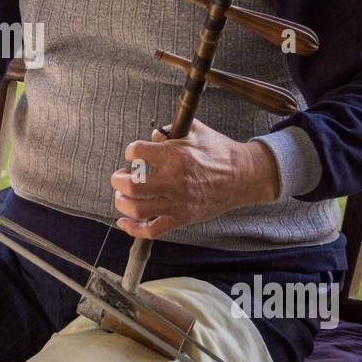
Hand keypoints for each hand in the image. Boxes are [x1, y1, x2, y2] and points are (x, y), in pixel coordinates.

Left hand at [110, 117, 279, 239]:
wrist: (243, 176)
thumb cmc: (220, 152)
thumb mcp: (196, 131)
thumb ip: (170, 131)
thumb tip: (151, 137)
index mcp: (176, 156)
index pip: (137, 152)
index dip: (131, 151)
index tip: (134, 154)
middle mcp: (174, 181)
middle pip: (132, 185)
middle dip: (118, 180)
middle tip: (119, 177)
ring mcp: (177, 202)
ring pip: (138, 209)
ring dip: (122, 202)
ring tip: (121, 195)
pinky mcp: (181, 218)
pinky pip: (152, 230)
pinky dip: (134, 229)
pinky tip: (124, 222)